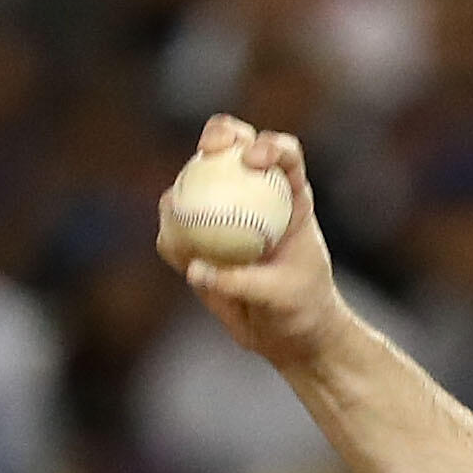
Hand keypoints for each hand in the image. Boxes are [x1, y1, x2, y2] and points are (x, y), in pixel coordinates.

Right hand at [158, 116, 342, 369]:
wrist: (290, 338)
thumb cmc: (301, 310)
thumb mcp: (281, 297)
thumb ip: (242, 282)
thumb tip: (195, 268)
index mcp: (290, 198)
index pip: (284, 156)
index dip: (269, 145)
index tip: (253, 159)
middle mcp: (255, 195)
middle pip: (234, 147)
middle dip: (219, 134)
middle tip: (209, 151)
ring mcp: (224, 213)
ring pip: (197, 181)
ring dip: (183, 184)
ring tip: (175, 206)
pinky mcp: (200, 239)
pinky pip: (177, 229)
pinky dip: (171, 233)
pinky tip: (172, 246)